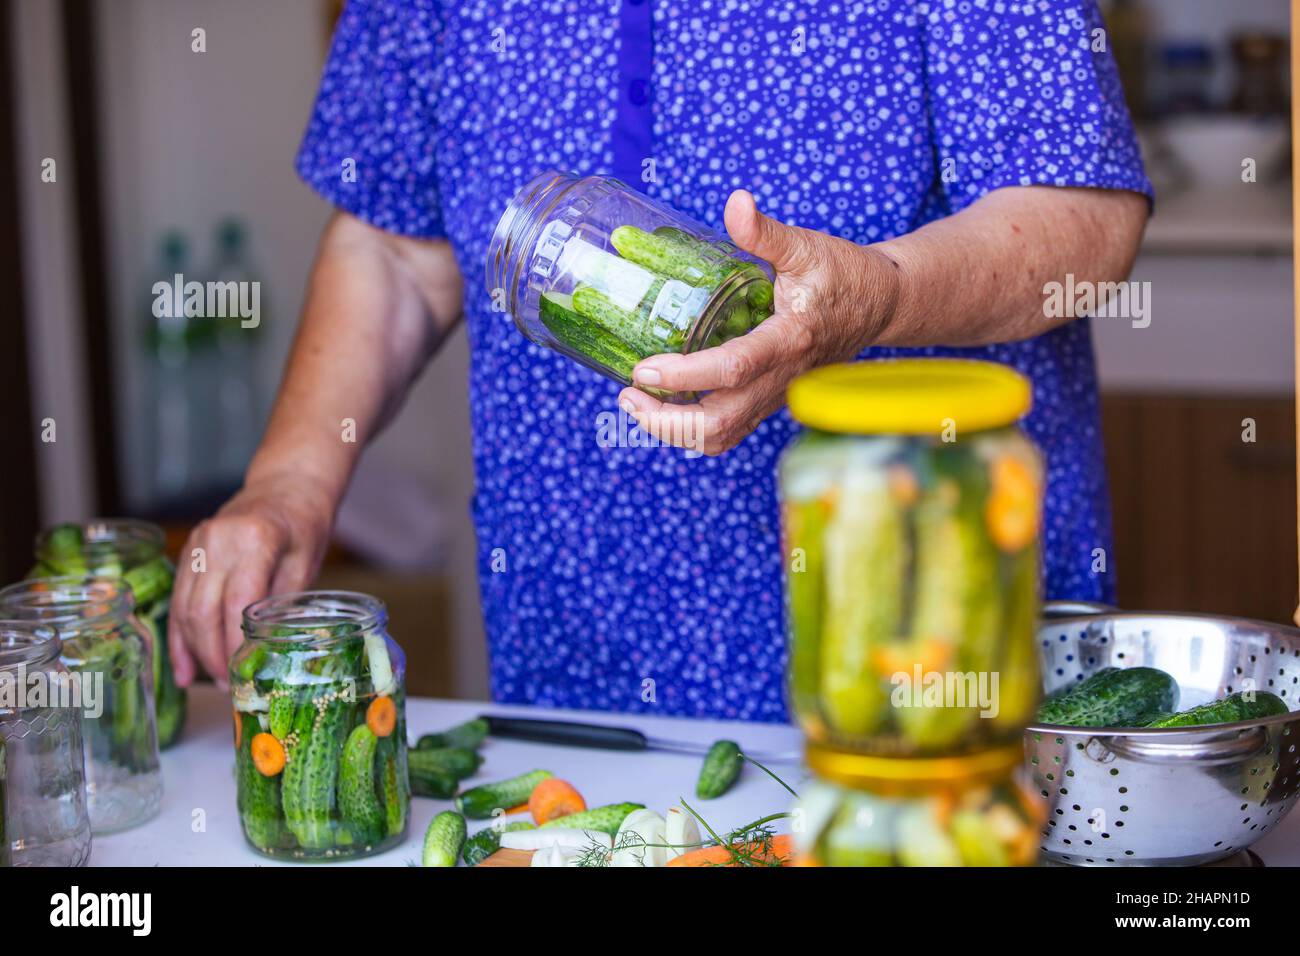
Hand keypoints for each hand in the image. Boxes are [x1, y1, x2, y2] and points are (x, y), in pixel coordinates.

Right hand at [168, 473, 333, 688]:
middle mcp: (218, 541)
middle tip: (228, 685)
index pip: (236, 604)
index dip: (234, 644)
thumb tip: (264, 653)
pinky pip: (178, 599)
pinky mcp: (189, 551)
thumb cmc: (304, 525)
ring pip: (184, 608)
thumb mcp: (305, 564)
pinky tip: (183, 666)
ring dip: (194, 649)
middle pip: (203, 610)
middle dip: (212, 655)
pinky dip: (180, 634)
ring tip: (210, 681)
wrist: (286, 486)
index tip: (241, 674)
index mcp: (254, 540)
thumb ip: (281, 604)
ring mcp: (198, 544)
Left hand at [618, 190, 901, 455]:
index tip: (644, 370)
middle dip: (668, 420)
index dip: (686, 375)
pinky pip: (730, 429)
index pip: (733, 369)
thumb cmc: (844, 274)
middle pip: (720, 422)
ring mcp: (776, 395)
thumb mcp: (806, 246)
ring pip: (722, 435)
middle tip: (630, 393)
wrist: (880, 305)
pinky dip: (694, 429)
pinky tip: (668, 407)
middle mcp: (781, 378)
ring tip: (638, 404)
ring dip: (676, 430)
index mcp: (788, 340)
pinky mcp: (770, 399)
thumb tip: (736, 202)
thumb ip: (766, 232)